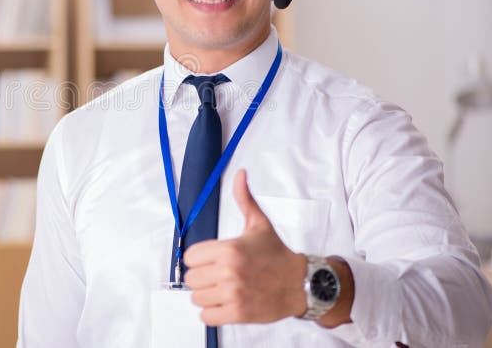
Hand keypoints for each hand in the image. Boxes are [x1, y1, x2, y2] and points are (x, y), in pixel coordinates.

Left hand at [183, 169, 307, 324]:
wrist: (301, 283)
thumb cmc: (277, 254)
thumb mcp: (259, 224)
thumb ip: (244, 199)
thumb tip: (241, 174)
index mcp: (229, 248)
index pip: (190, 257)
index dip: (199, 259)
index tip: (211, 260)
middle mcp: (228, 271)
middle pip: (191, 279)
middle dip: (202, 278)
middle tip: (217, 276)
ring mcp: (232, 294)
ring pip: (197, 298)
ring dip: (207, 296)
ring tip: (222, 290)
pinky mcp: (238, 313)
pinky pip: (207, 317)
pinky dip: (212, 313)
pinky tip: (224, 304)